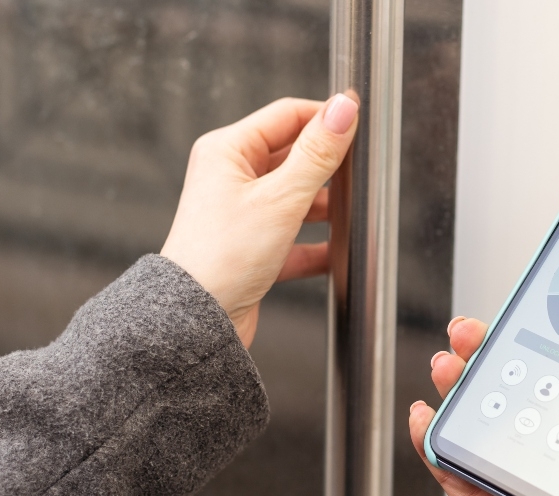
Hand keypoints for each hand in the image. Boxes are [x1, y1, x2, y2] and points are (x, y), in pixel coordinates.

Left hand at [160, 94, 358, 347]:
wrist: (198, 323)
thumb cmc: (223, 258)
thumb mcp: (281, 199)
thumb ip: (317, 154)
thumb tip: (343, 109)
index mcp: (227, 151)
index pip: (287, 115)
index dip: (325, 118)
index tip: (359, 125)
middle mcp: (230, 177)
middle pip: (293, 155)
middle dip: (328, 166)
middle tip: (360, 173)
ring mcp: (241, 213)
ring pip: (297, 198)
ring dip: (325, 208)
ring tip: (353, 216)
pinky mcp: (252, 247)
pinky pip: (294, 238)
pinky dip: (316, 244)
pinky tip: (338, 253)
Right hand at [408, 317, 558, 495]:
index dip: (546, 338)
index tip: (531, 311)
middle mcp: (553, 450)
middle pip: (512, 384)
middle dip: (487, 351)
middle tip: (474, 332)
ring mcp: (514, 472)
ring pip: (476, 412)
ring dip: (456, 381)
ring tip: (448, 364)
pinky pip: (448, 459)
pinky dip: (429, 434)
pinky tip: (426, 413)